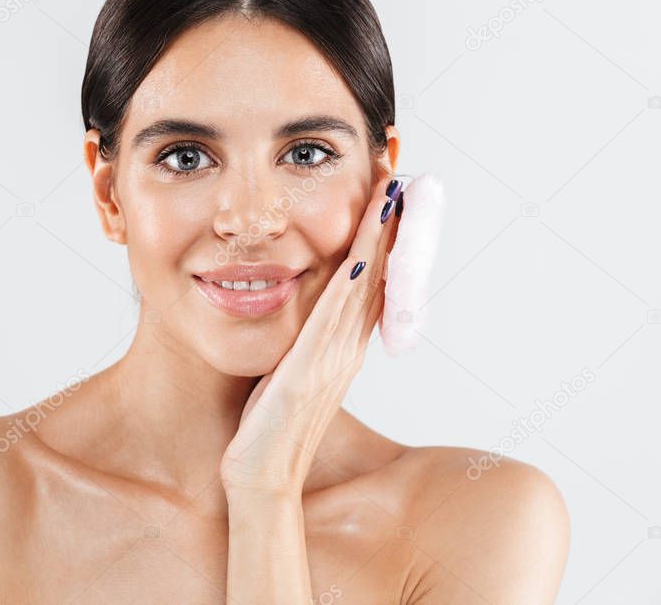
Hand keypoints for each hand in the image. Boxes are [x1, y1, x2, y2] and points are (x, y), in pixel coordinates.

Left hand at [219, 175, 401, 499]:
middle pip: (379, 277)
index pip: (370, 284)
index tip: (386, 199)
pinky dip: (351, 279)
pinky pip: (334, 316)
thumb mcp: (289, 374)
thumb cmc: (268, 429)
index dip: (381, 241)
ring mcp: (332, 361)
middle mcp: (346, 351)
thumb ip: (301, 344)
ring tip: (388, 195)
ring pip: (364, 287)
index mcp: (342, 350)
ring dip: (378, 240)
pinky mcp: (308, 372)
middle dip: (389, 228)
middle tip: (399, 179)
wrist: (261, 481)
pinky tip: (357, 248)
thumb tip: (300, 316)